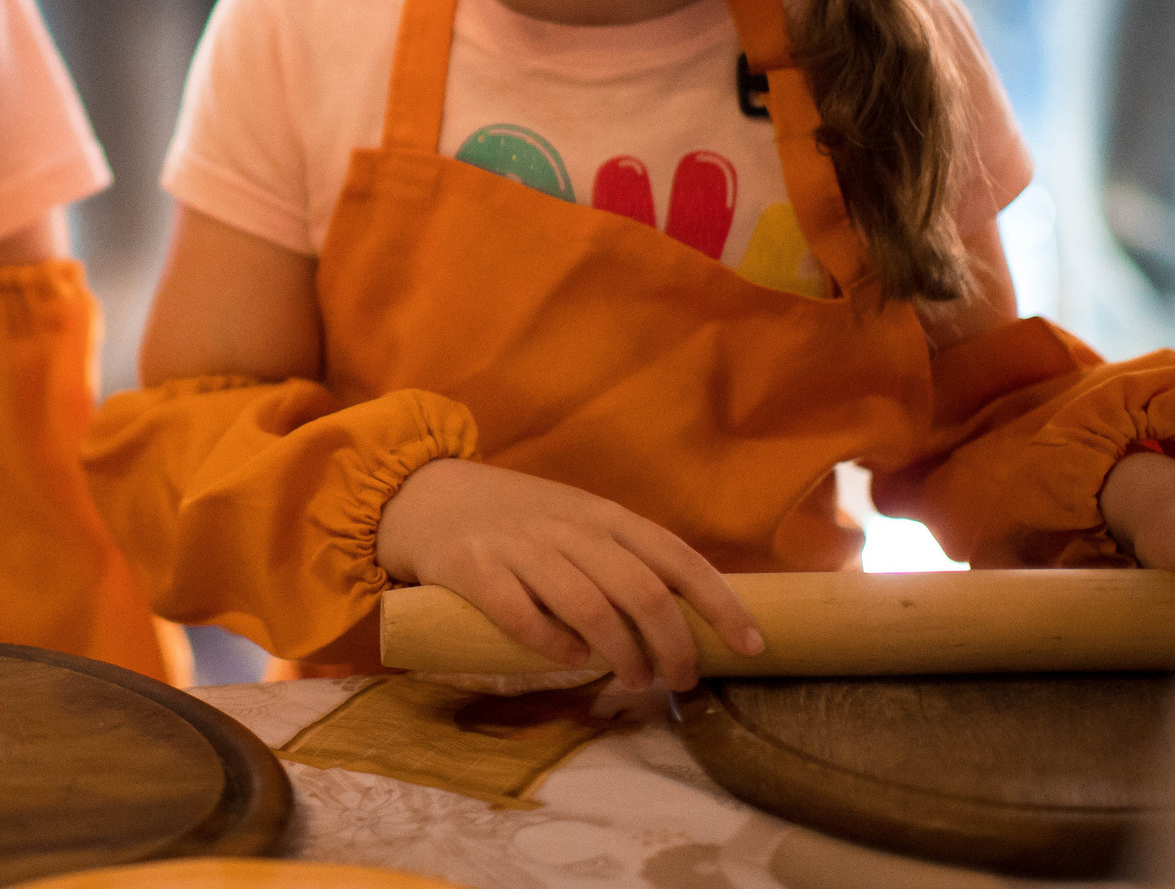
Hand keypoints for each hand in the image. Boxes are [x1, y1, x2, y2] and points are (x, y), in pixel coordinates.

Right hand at [374, 458, 762, 691]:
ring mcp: (519, 546)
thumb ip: (619, 556)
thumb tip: (685, 617)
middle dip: (674, 645)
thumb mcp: (574, 519)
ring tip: (637, 682)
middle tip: (683, 680)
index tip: (751, 646)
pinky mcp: (473, 568)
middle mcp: (567, 526)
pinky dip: (554, 646)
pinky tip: (571, 661)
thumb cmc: (512, 516)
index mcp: (601, 514)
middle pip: (641, 591)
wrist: (422, 492)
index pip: (676, 556)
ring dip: (623, 655)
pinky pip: (522, 614)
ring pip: (590, 607)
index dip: (720, 603)